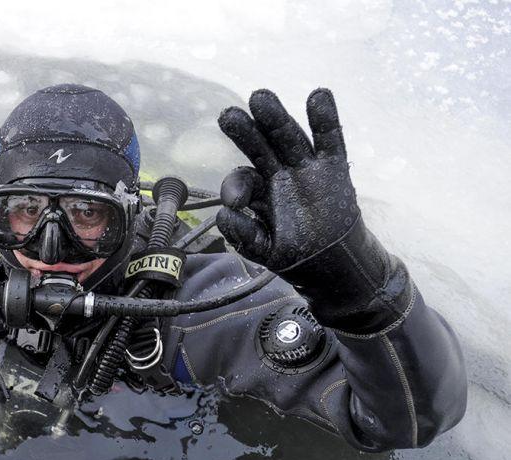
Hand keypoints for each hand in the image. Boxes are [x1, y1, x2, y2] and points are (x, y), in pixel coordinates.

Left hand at [215, 89, 411, 332]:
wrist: (334, 263)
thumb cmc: (295, 252)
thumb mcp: (264, 249)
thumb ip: (244, 235)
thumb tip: (225, 215)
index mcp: (261, 192)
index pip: (244, 179)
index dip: (236, 184)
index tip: (233, 199)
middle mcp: (280, 174)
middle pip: (261, 147)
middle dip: (245, 131)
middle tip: (228, 115)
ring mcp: (306, 169)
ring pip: (289, 137)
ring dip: (275, 118)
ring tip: (259, 97)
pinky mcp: (334, 168)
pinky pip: (330, 139)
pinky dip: (325, 119)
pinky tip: (318, 95)